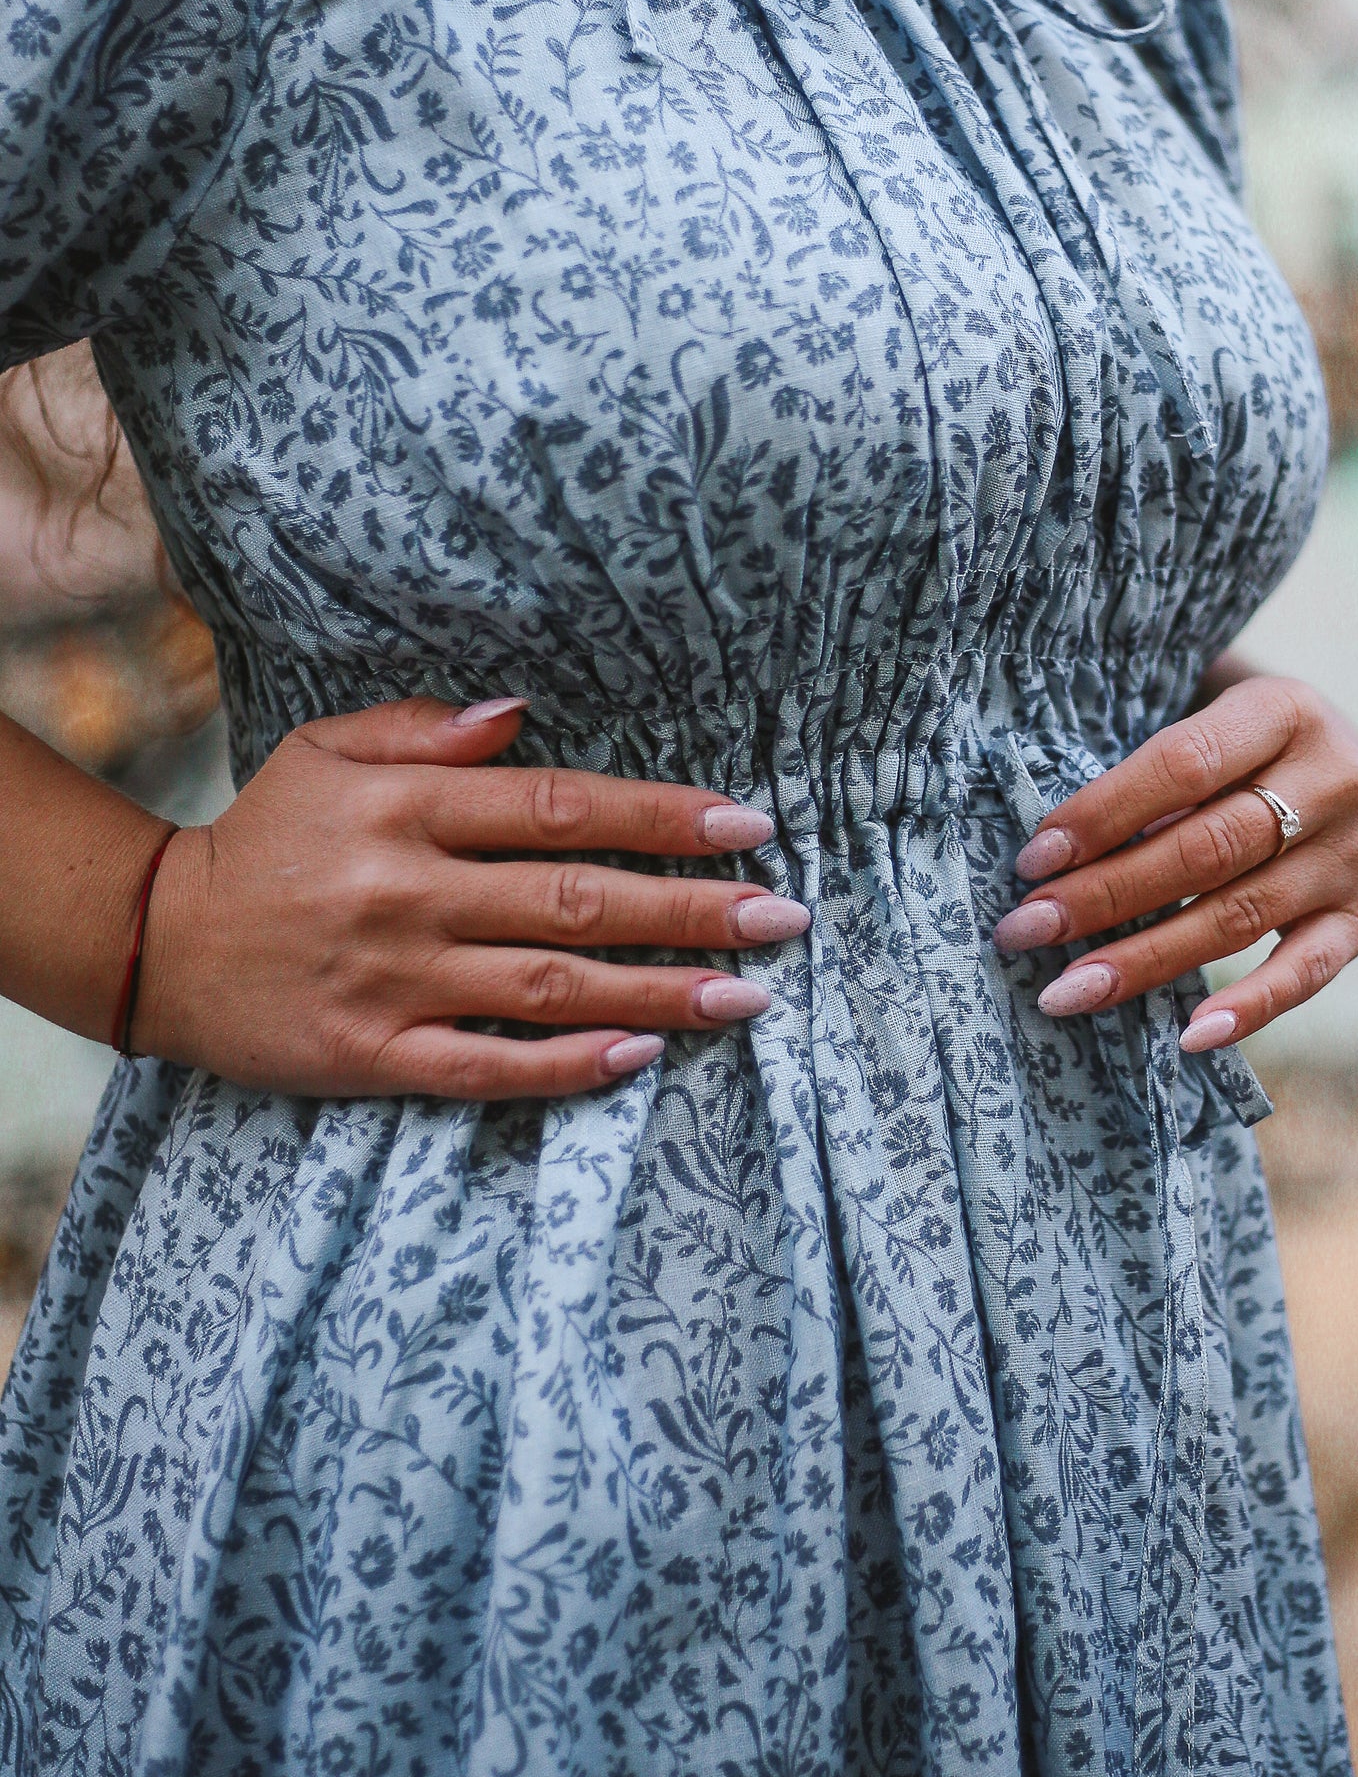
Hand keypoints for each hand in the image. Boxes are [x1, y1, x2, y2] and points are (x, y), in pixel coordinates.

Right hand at [134, 696, 804, 1099]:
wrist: (154, 942)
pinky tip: (640, 1056)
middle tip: (784, 917)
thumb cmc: (263, 837)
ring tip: (749, 996)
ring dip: (661, 991)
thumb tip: (523, 710)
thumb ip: (426, 728)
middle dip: (694, 909)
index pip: (565, 808)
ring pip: (552, 987)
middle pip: (578, 899)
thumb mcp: (327, 750)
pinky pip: (487, 1065)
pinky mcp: (372, 1055)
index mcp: (410, 809)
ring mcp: (395, 979)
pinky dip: (566, 1064)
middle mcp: (412, 892)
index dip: (663, 817)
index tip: (749, 825)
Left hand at [991, 674, 1357, 1050]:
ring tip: (1069, 989)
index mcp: (1285, 711)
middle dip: (1105, 895)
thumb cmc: (1247, 746)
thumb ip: (1154, 772)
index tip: (1033, 860)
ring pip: (1240, 916)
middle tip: (1027, 929)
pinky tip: (1189, 1037)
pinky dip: (1250, 1009)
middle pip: (1206, 848)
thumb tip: (1056, 857)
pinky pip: (1308, 973)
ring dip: (1145, 959)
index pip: (1184, 764)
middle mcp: (1335, 781)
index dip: (1104, 813)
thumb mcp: (1213, 722)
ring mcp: (1356, 855)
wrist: (1354, 762)